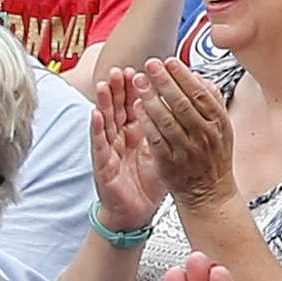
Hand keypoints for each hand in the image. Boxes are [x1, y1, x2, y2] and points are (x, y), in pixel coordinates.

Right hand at [90, 67, 171, 235]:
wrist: (136, 212)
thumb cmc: (148, 182)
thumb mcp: (162, 150)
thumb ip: (168, 128)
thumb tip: (186, 106)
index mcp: (136, 132)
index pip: (136, 103)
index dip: (139, 87)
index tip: (143, 69)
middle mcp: (121, 137)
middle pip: (119, 107)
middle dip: (120, 87)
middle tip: (121, 68)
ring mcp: (109, 149)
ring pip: (106, 121)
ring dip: (104, 102)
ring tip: (105, 83)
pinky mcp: (102, 165)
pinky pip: (99, 145)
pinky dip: (97, 129)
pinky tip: (96, 114)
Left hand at [135, 57, 235, 209]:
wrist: (209, 194)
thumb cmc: (213, 157)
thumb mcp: (222, 128)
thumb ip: (211, 101)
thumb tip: (198, 75)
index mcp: (218, 123)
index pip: (200, 94)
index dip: (183, 76)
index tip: (169, 61)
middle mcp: (205, 136)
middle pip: (182, 103)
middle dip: (164, 81)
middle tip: (150, 64)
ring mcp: (187, 151)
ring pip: (167, 120)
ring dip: (151, 98)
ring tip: (139, 80)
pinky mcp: (170, 164)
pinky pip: (156, 139)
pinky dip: (146, 122)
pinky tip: (137, 107)